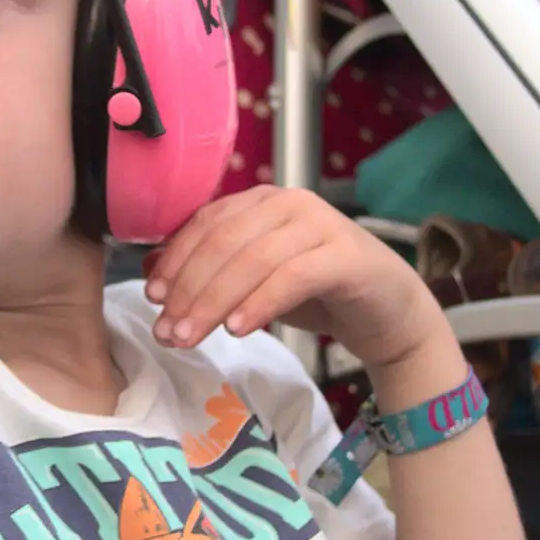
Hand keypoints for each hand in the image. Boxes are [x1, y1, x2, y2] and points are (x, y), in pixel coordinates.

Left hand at [144, 186, 444, 371]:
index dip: (175, 260)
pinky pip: (292, 276)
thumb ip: (209, 270)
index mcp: (261, 201)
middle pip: (223, 242)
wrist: (389, 313)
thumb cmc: (318, 293)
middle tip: (167, 332)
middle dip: (188, 289)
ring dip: (214, 301)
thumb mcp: (253, 282)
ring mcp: (320, 225)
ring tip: (191, 337)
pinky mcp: (346, 256)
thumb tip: (150, 269)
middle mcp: (289, 202)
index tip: (152, 299)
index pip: (205, 223)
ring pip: (252, 259)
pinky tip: (238, 330)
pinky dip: (259, 303)